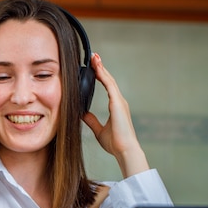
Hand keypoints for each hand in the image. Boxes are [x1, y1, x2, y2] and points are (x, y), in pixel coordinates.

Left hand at [82, 54, 148, 177]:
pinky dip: (103, 75)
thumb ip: (92, 121)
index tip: (94, 66)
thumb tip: (82, 114)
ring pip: (109, 80)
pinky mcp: (118, 103)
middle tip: (93, 57)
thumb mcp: (99, 130)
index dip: (101, 75)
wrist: (125, 150)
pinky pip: (109, 85)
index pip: (107, 86)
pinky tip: (97, 67)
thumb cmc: (116, 144)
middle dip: (101, 68)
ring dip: (101, 68)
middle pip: (109, 80)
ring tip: (94, 57)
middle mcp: (119, 102)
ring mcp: (119, 101)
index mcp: (116, 107)